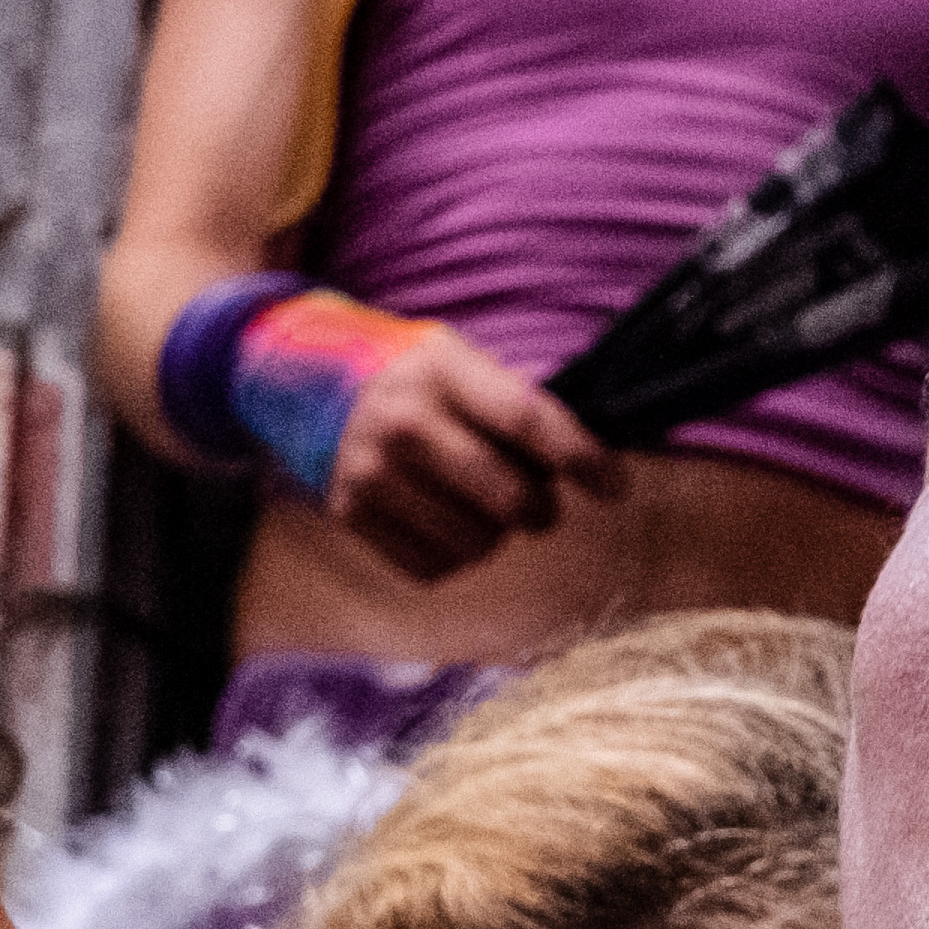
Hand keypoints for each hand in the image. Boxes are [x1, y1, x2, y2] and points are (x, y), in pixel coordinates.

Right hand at [318, 328, 618, 580]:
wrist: (315, 389)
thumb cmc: (418, 381)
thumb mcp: (461, 361)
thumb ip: (518, 404)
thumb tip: (590, 461)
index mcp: (442, 370)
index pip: (526, 419)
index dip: (580, 458)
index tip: (613, 486)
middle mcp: (403, 422)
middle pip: (508, 497)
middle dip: (542, 511)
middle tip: (539, 504)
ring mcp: (372, 473)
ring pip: (477, 543)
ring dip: (494, 534)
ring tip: (477, 505)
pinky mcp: (351, 515)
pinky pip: (436, 567)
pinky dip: (454, 555)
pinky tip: (442, 520)